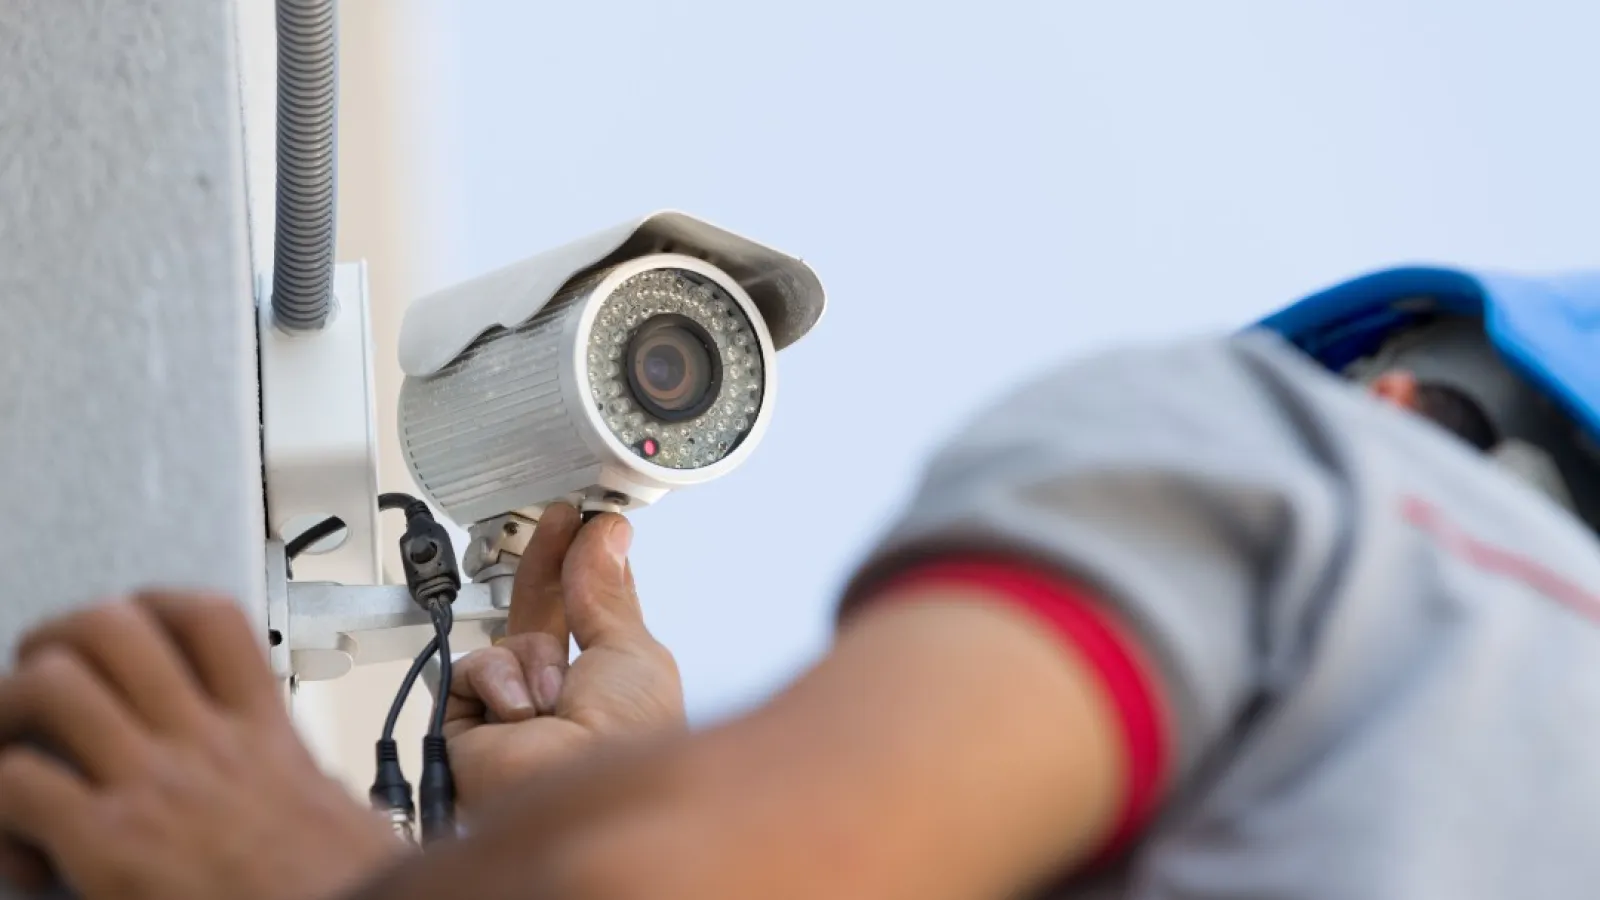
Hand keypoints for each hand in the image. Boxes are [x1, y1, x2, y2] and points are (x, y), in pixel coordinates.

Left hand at [0, 592, 404, 899]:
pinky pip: (19, 782)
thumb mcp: (340, 806)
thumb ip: (304, 776)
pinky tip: (22, 847)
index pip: (209, 619)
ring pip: (50, 686)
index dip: (154, 604)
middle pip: (112, 627)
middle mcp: (205, 743)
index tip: (134, 626)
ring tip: (12, 748)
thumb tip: (300, 782)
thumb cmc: (345, 887)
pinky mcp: (111, 844)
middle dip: (57, 640)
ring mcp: (156, 785)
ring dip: (10, 709)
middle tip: (45, 674)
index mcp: (264, 733)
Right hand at [445, 503, 686, 815]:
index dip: (584, 566)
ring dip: (533, 659)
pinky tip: (519, 713)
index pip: (588, 612)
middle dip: (550, 568)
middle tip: (559, 521)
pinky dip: (496, 681)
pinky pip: (471, 666)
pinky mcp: (466, 728)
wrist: (578, 791)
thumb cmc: (626, 743)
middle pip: (542, 617)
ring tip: (553, 698)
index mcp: (609, 689)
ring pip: (507, 642)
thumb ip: (607, 591)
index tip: (586, 523)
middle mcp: (562, 702)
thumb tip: (606, 537)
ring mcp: (513, 716)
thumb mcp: (632, 651)